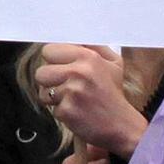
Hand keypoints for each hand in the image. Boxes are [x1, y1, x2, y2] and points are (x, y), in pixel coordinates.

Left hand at [33, 44, 152, 156]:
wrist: (122, 126)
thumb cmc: (113, 93)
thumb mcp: (112, 63)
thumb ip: (93, 46)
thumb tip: (71, 38)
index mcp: (88, 57)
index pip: (49, 51)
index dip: (53, 61)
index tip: (62, 68)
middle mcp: (79, 72)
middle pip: (41, 72)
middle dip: (50, 81)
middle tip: (67, 86)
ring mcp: (72, 92)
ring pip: (43, 91)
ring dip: (54, 98)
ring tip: (73, 100)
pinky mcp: (67, 111)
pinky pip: (51, 109)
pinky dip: (62, 112)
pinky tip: (77, 112)